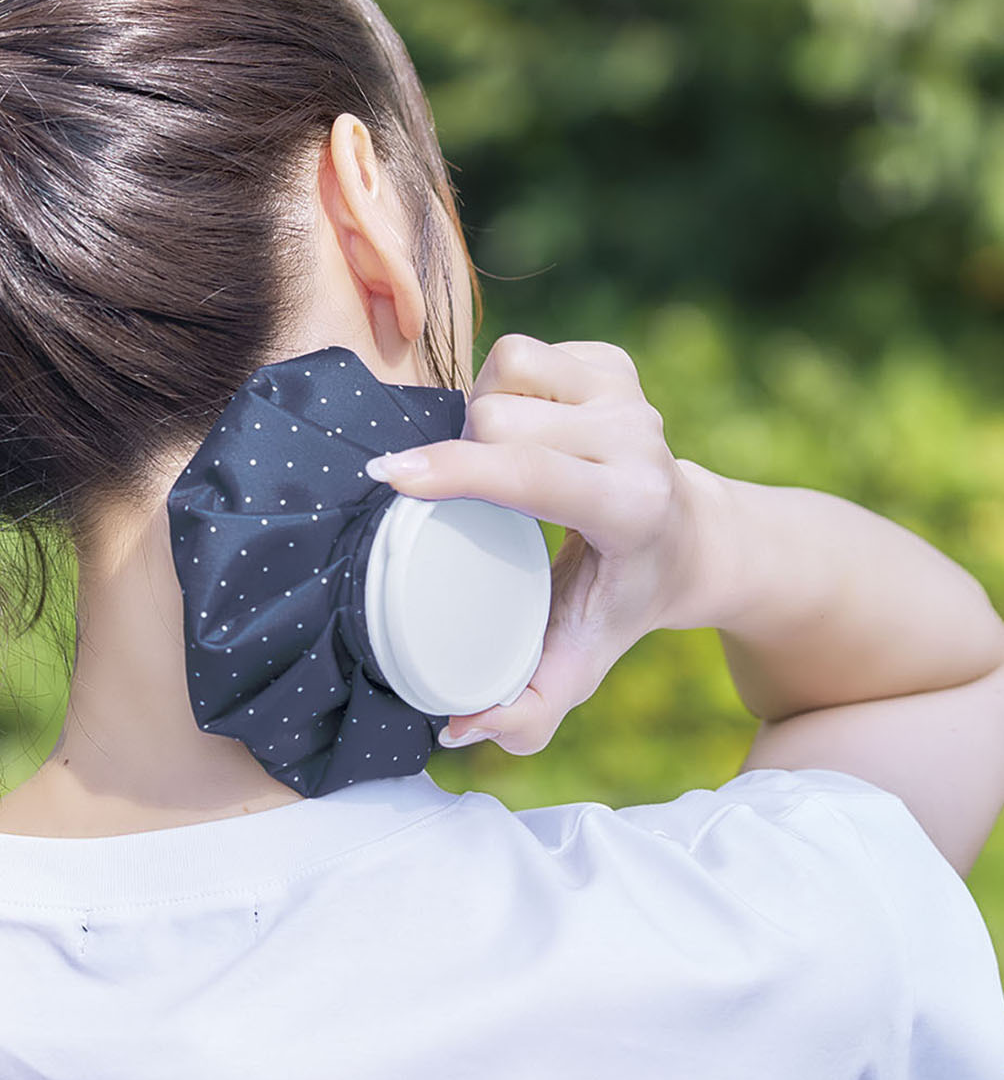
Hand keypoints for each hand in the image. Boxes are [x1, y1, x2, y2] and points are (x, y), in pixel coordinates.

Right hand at [366, 333, 705, 754]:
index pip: (531, 474)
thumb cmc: (619, 604)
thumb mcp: (581, 665)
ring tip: (490, 461)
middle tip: (467, 503)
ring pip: (502, 374)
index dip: (454, 472)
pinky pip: (518, 352)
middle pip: (497, 418)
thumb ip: (527, 712)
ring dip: (478, 414)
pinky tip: (518, 424)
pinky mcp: (611, 361)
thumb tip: (456, 727)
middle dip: (461, 454)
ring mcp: (626, 392)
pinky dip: (500, 384)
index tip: (389, 477)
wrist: (689, 538)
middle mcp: (636, 437)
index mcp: (630, 506)